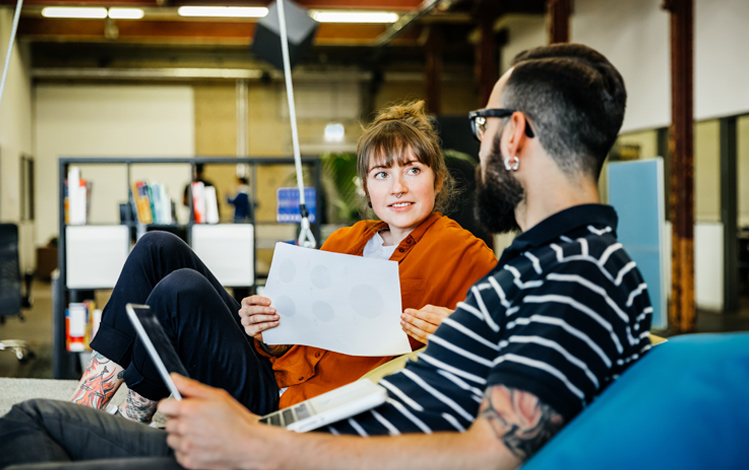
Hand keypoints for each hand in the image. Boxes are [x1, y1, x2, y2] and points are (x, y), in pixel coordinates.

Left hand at [159, 374, 282, 468]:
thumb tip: (173, 378)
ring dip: (182, 436)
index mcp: (189, 410)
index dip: (172, 404)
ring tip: (201, 433)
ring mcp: (186, 447)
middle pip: (168, 422)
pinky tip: (202, 444)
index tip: (178, 406)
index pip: (163, 406)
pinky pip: (179, 454)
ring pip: (172, 439)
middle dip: (179, 420)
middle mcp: (184, 429)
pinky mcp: (189, 461)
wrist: (248, 445)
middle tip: (198, 420)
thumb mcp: (217, 396)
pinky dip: (187, 450)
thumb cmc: (236, 421)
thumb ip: (191, 387)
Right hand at [238, 295, 278, 341]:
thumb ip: (266, 303)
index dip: (260, 300)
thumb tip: (273, 303)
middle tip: (274, 310)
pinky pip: (258, 327)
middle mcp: (243, 312)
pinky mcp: (248, 330)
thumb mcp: (263, 305)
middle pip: (252, 310)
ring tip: (276, 317)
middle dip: (264, 310)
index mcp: (245, 303)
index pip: (251, 300)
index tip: (269, 302)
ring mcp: (244, 321)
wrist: (261, 327)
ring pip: (255, 318)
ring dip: (267, 317)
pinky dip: (268, 325)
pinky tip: (275, 323)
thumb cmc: (262, 312)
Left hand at [401, 304, 452, 343]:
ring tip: (402, 323)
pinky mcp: (434, 344)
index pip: (427, 316)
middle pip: (424, 325)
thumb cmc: (449, 318)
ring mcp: (438, 338)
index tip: (407, 310)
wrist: (459, 332)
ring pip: (421, 333)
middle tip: (402, 316)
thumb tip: (416, 312)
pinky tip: (406, 330)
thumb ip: (429, 309)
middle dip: (411, 320)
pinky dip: (412, 334)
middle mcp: (443, 329)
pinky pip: (421, 339)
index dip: (416, 313)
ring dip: (410, 328)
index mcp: (445, 319)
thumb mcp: (442, 310)